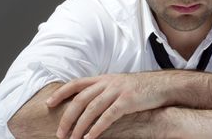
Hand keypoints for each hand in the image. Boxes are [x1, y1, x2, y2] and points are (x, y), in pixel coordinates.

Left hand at [46, 72, 171, 138]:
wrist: (162, 85)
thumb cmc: (140, 88)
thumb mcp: (119, 84)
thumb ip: (103, 90)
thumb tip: (87, 102)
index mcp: (103, 78)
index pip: (76, 83)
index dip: (61, 92)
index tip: (49, 104)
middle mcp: (108, 82)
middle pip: (80, 99)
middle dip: (67, 117)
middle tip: (60, 133)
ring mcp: (117, 91)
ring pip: (91, 109)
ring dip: (79, 126)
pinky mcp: (127, 101)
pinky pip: (108, 116)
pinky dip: (97, 128)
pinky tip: (90, 138)